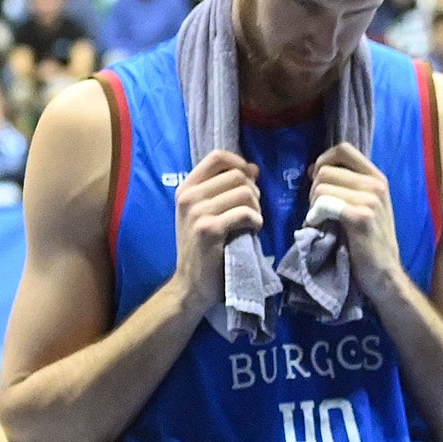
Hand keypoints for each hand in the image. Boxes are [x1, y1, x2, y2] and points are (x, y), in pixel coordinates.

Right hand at [169, 147, 261, 306]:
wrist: (190, 284)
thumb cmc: (201, 249)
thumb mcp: (204, 213)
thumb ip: (224, 189)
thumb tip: (253, 168)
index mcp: (186, 188)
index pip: (217, 156)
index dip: (239, 163)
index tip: (249, 179)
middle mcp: (188, 197)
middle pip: (236, 175)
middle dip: (253, 191)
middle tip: (252, 210)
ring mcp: (197, 213)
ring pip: (244, 193)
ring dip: (256, 207)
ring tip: (252, 222)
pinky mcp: (209, 230)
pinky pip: (245, 213)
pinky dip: (256, 221)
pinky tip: (252, 231)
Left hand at [309, 141, 406, 293]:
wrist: (385, 275)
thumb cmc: (369, 243)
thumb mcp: (364, 206)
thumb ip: (346, 185)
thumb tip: (315, 168)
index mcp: (377, 177)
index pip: (343, 149)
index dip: (323, 160)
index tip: (316, 181)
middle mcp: (376, 184)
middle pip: (326, 170)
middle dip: (313, 191)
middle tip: (318, 212)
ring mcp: (371, 200)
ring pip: (321, 187)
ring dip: (313, 206)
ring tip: (320, 222)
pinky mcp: (362, 217)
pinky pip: (325, 204)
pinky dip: (315, 216)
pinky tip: (319, 227)